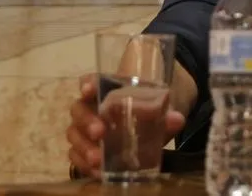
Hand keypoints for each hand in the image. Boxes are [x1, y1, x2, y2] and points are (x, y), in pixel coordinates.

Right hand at [66, 73, 186, 177]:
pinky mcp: (88, 149)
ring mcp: (87, 129)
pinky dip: (84, 164)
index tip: (88, 89)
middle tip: (99, 132)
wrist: (154, 121)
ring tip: (97, 158)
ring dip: (83, 146)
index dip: (88, 83)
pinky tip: (96, 172)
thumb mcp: (162, 106)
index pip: (92, 80)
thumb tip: (176, 119)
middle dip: (86, 121)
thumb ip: (167, 111)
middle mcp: (93, 106)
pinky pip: (77, 156)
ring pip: (74, 134)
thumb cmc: (151, 105)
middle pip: (78, 109)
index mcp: (108, 88)